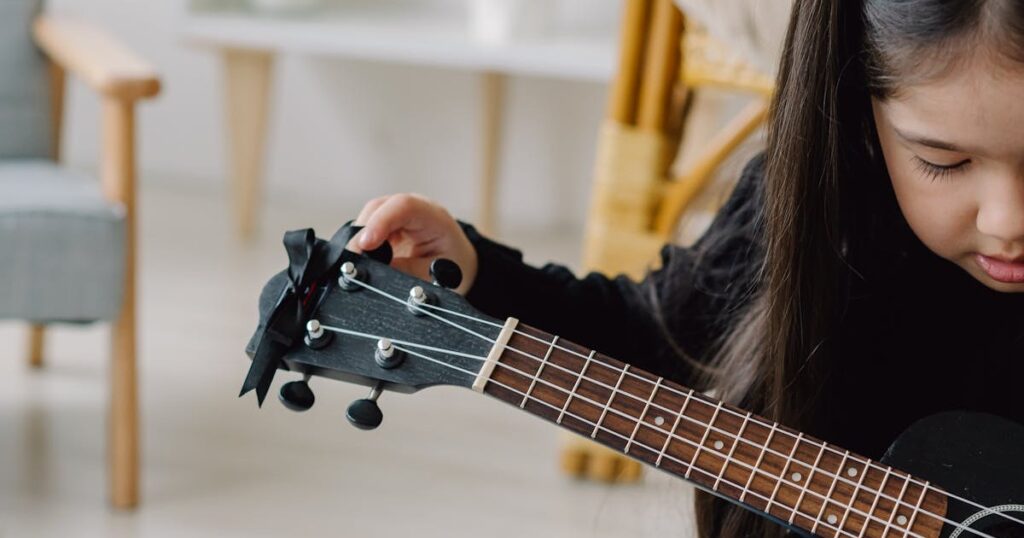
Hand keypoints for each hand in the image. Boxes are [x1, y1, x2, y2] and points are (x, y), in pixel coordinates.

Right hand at [353, 194, 477, 294]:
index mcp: (434, 217)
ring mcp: (399, 213)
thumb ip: (406, 271)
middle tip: (353, 259)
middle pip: (379, 207)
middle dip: (362, 232)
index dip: (381, 221)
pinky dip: (361, 240)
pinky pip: (368, 225)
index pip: (403, 206)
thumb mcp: (435, 275)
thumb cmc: (452, 265)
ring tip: (357, 260)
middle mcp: (414, 208)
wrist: (459, 261)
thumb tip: (375, 271)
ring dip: (359, 236)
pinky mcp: (388, 221)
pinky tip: (361, 255)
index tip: (366, 244)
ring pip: (369, 215)